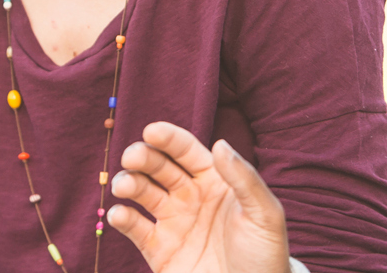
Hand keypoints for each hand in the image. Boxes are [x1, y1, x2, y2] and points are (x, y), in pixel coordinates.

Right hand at [107, 122, 290, 272]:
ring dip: (129, 183)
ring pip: (142, 192)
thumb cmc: (265, 255)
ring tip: (123, 185)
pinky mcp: (159, 250)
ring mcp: (172, 222)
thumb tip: (220, 144)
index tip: (151, 131)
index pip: (186, 151)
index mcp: (215, 181)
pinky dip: (121, 218)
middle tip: (132, 157)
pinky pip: (134, 228)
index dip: (169, 138)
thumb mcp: (265, 215)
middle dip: (143, 157)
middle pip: (159, 167)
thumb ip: (244, 179)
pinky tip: (120, 214)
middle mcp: (190, 197)